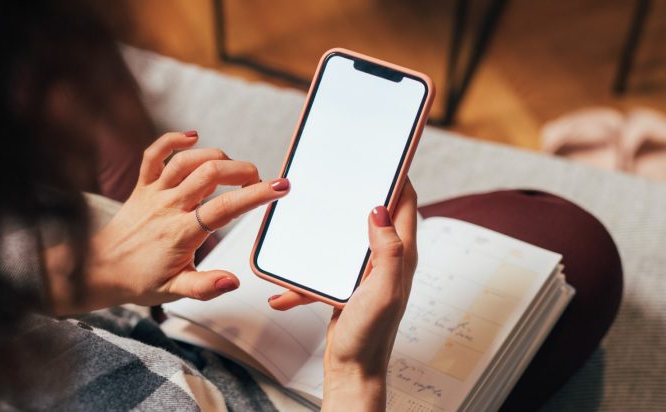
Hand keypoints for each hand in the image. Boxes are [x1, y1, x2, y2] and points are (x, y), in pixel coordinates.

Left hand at [47, 132, 289, 314]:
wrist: (100, 270)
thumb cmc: (139, 281)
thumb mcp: (174, 292)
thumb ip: (205, 287)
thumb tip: (233, 280)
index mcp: (181, 234)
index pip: (224, 208)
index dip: (255, 195)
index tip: (280, 187)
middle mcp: (168, 207)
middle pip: (210, 174)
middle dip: (242, 170)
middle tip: (259, 180)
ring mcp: (154, 192)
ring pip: (188, 160)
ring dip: (217, 157)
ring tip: (234, 169)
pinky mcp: (142, 185)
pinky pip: (154, 154)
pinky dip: (173, 140)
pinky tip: (193, 137)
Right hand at [268, 180, 417, 410]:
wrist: (353, 369)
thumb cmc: (371, 335)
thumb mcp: (382, 292)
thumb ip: (388, 251)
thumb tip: (380, 209)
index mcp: (401, 255)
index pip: (405, 202)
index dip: (397, 175)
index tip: (382, 154)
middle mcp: (386, 258)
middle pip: (375, 212)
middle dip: (357, 193)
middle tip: (338, 175)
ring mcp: (366, 270)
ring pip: (346, 237)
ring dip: (326, 232)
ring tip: (306, 222)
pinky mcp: (346, 282)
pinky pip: (325, 267)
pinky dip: (305, 277)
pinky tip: (284, 292)